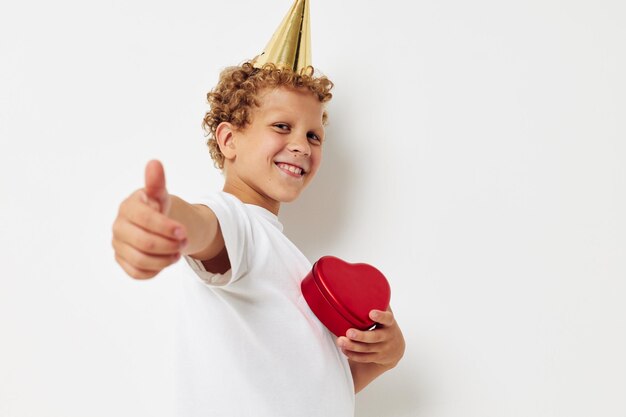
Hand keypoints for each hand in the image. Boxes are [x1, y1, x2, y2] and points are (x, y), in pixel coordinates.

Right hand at [111, 160, 186, 278]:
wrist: (153, 222)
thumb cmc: (157, 206)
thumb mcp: (160, 194)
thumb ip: (156, 182)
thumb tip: (154, 163)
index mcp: (128, 207)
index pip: (145, 220)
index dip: (166, 227)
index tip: (183, 231)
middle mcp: (118, 226)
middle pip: (144, 243)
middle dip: (169, 245)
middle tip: (184, 242)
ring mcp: (118, 245)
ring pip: (141, 261)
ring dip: (165, 259)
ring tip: (178, 252)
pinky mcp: (121, 261)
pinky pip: (137, 273)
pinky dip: (155, 270)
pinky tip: (165, 260)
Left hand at [336, 306, 404, 369]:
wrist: (396, 348)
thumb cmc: (386, 325)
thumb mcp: (386, 313)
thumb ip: (377, 300)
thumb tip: (364, 279)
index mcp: (389, 323)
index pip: (387, 319)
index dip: (380, 316)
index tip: (371, 313)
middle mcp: (387, 337)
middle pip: (375, 338)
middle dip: (361, 336)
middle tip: (349, 332)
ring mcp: (382, 349)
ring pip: (367, 350)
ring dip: (352, 346)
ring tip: (340, 340)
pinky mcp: (376, 358)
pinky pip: (363, 358)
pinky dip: (352, 354)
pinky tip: (344, 348)